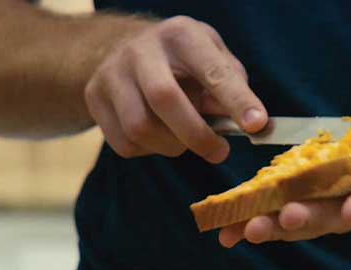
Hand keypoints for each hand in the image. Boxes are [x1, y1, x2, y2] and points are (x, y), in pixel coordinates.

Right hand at [84, 16, 266, 162]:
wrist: (126, 50)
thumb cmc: (185, 63)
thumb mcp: (214, 61)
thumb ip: (233, 88)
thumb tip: (249, 122)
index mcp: (182, 35)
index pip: (213, 70)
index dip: (237, 100)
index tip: (257, 125)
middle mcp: (142, 49)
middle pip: (164, 99)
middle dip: (197, 136)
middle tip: (220, 152)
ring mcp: (112, 72)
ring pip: (140, 128)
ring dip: (172, 146)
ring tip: (186, 140)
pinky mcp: (94, 97)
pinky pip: (125, 144)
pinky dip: (150, 151)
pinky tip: (159, 137)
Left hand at [218, 65, 350, 246]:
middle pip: (335, 211)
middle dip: (308, 219)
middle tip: (276, 224)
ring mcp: (337, 191)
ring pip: (305, 215)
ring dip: (275, 225)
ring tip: (241, 232)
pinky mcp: (314, 186)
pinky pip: (285, 205)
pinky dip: (260, 216)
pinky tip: (229, 228)